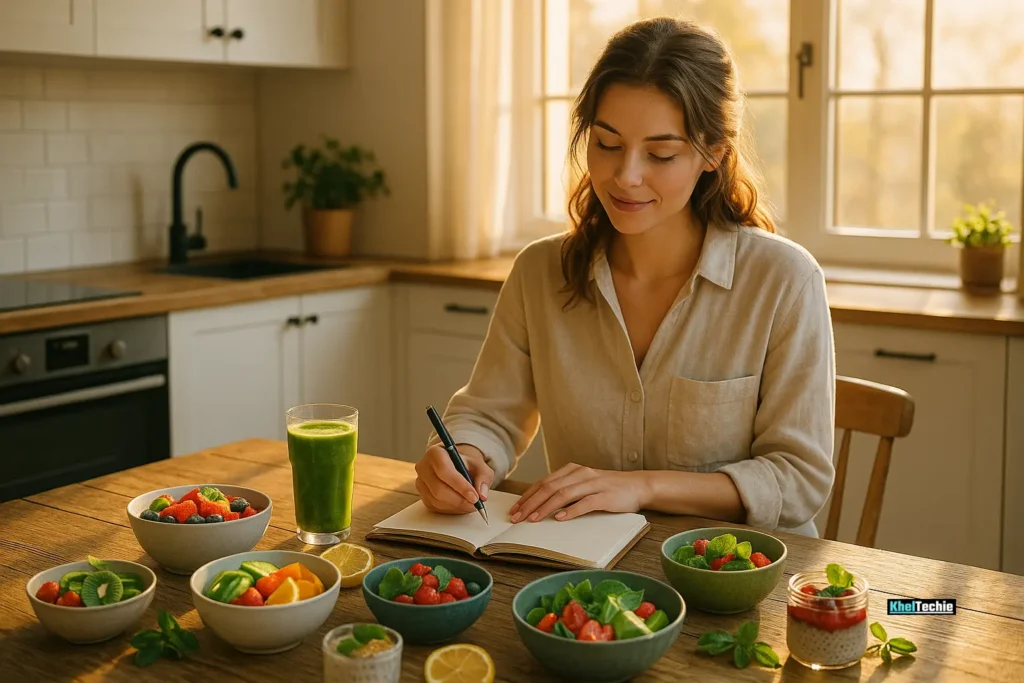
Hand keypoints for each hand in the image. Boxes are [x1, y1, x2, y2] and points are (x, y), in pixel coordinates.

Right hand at [414, 444, 493, 514]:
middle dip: (459, 499)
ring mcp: (420, 482)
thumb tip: (482, 494)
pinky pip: (435, 507)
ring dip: (457, 506)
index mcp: (435, 453)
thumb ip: (483, 478)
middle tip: (475, 504)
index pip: (444, 471)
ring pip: (437, 500)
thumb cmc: (467, 465)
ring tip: (471, 504)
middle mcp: (423, 467)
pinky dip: (451, 509)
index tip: (474, 497)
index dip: (460, 486)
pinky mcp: (422, 495)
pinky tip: (461, 505)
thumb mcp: (480, 466)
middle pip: (438, 489)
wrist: (456, 466)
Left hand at [509, 463, 647, 522]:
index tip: (514, 509)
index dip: (527, 496)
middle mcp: (580, 474)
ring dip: (545, 507)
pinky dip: (571, 511)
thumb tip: (539, 504)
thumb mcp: (583, 485)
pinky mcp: (605, 496)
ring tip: (533, 519)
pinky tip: (559, 518)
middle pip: (550, 487)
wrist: (637, 486)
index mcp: (572, 470)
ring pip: (564, 494)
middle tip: (517, 517)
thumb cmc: (608, 488)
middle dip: (531, 503)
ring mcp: (593, 484)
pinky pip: (585, 503)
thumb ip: (565, 490)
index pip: (544, 482)